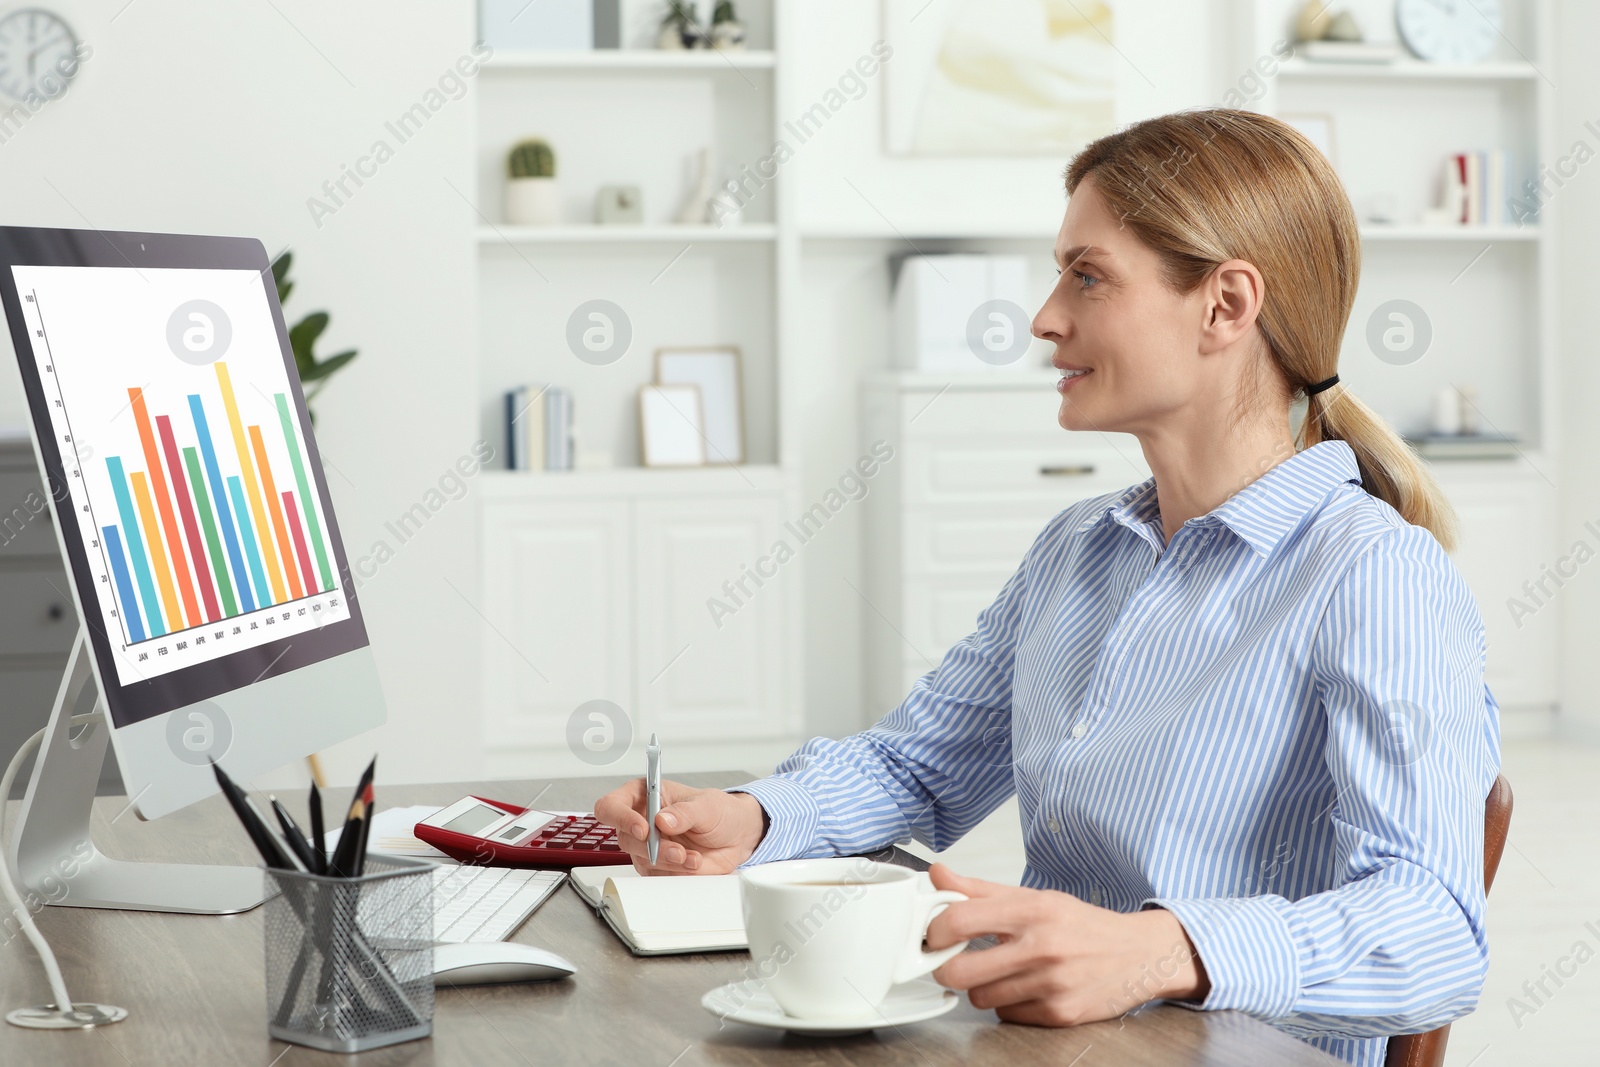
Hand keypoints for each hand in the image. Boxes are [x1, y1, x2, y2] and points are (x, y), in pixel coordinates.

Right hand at [593, 778, 768, 875]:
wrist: (737, 836)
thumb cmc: (719, 811)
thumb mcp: (706, 805)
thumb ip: (684, 812)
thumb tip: (662, 819)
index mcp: (645, 796)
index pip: (612, 806)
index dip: (621, 818)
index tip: (643, 829)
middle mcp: (641, 821)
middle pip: (625, 838)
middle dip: (653, 848)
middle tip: (678, 851)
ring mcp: (648, 847)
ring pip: (641, 860)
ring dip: (668, 862)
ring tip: (693, 858)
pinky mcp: (659, 867)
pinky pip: (656, 876)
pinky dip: (675, 873)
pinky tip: (693, 864)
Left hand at [924, 863, 1208, 1025]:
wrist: (1139, 955)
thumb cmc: (1082, 926)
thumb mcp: (1034, 897)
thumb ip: (979, 889)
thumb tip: (937, 874)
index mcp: (1032, 910)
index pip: (960, 919)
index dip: (934, 930)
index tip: (933, 934)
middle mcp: (1042, 947)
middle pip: (960, 971)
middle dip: (947, 968)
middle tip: (953, 961)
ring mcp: (1051, 984)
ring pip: (981, 997)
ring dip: (982, 987)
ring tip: (1000, 972)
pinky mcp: (1060, 1014)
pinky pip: (1008, 1015)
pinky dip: (1009, 1004)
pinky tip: (1026, 989)